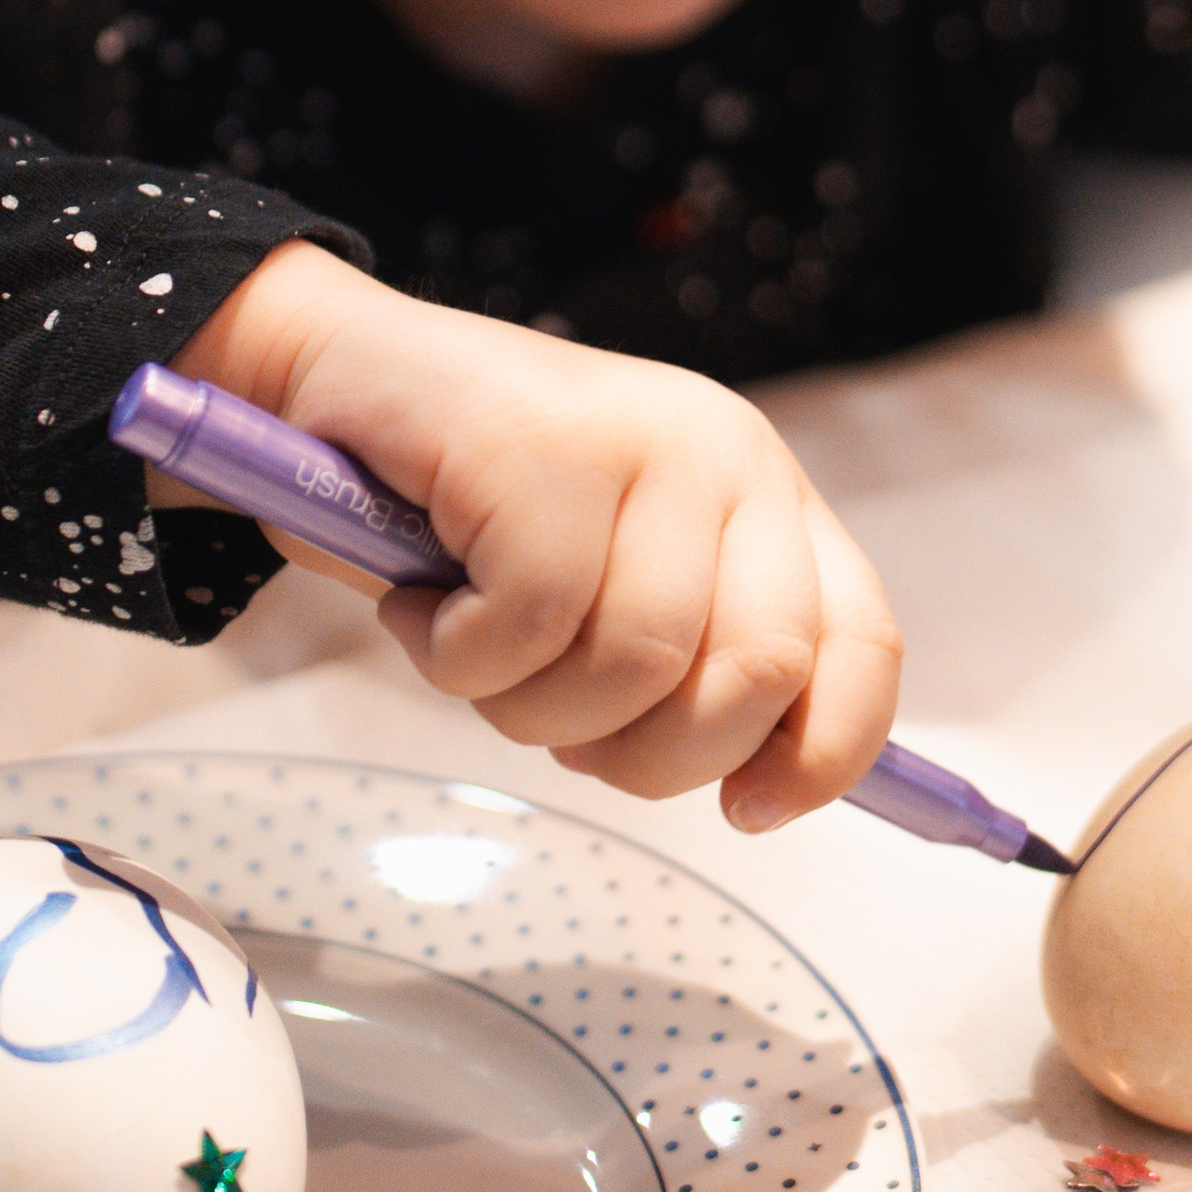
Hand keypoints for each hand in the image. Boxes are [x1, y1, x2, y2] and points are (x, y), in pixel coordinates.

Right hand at [162, 241, 900, 817]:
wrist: (329, 376)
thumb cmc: (466, 513)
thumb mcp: (607, 593)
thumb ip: (690, 667)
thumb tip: (763, 793)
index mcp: (768, 498)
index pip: (862, 643)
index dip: (826, 752)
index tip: (751, 814)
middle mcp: (733, 457)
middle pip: (755, 678)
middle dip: (648, 754)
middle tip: (552, 723)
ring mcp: (646, 441)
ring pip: (634, 668)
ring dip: (525, 705)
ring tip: (468, 643)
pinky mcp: (548, 445)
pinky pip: (527, 628)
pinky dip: (456, 656)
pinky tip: (422, 607)